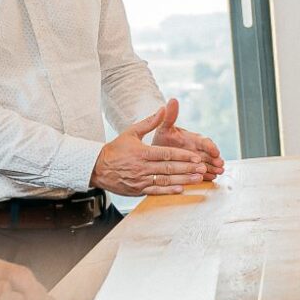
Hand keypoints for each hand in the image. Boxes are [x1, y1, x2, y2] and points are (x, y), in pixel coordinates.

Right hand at [92, 102, 214, 196]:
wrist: (96, 167)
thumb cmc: (115, 149)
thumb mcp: (131, 132)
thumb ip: (149, 122)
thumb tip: (163, 108)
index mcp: (141, 152)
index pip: (166, 154)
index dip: (183, 156)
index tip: (196, 157)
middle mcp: (141, 167)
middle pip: (168, 168)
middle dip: (187, 168)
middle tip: (202, 168)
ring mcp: (140, 180)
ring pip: (165, 180)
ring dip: (183, 180)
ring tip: (197, 178)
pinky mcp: (137, 190)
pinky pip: (156, 191)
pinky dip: (169, 191)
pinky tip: (181, 189)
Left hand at [150, 98, 225, 180]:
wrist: (157, 150)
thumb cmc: (163, 137)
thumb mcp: (165, 127)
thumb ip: (171, 116)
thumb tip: (172, 99)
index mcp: (192, 138)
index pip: (204, 141)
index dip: (210, 146)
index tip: (215, 151)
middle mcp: (197, 149)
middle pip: (209, 154)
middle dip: (215, 159)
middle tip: (220, 165)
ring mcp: (196, 159)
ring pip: (208, 164)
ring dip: (214, 168)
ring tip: (218, 173)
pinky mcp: (193, 169)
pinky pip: (202, 172)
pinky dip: (207, 176)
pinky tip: (211, 179)